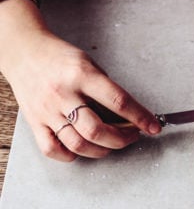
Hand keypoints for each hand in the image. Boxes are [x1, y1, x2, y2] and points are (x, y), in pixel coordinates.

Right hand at [1, 3, 160, 161]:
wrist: (24, 52)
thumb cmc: (60, 57)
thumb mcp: (89, 63)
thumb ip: (106, 89)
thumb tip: (129, 116)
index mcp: (81, 75)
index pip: (118, 101)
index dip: (140, 117)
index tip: (153, 127)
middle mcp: (63, 94)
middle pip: (98, 130)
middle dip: (122, 139)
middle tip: (132, 136)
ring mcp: (47, 111)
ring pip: (78, 144)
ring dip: (102, 150)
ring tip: (111, 144)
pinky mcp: (35, 122)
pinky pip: (53, 149)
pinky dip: (71, 155)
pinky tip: (82, 148)